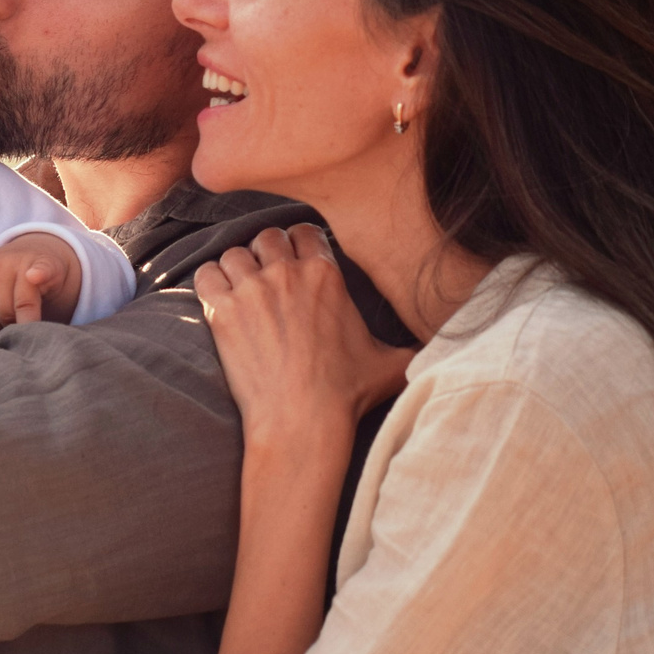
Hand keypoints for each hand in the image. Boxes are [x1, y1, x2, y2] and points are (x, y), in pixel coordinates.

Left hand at [0, 233, 82, 332]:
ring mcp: (21, 262)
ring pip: (20, 307)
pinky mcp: (44, 263)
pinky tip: (34, 277)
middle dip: (7, 326)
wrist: (35, 252)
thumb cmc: (3, 281)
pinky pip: (39, 271)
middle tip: (15, 322)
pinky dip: (38, 274)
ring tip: (28, 320)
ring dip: (27, 321)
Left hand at [194, 225, 414, 455]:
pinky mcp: (222, 312)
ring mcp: (251, 290)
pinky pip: (206, 274)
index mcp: (326, 274)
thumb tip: (448, 343)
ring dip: (237, 268)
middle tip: (268, 278)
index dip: (299, 244)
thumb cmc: (346, 394)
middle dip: (267, 253)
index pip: (305, 232)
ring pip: (235, 253)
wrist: (302, 421)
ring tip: (241, 289)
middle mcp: (287, 273)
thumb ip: (418, 344)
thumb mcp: (392, 363)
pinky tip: (217, 298)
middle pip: (267, 237)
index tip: (296, 261)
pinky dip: (209, 281)